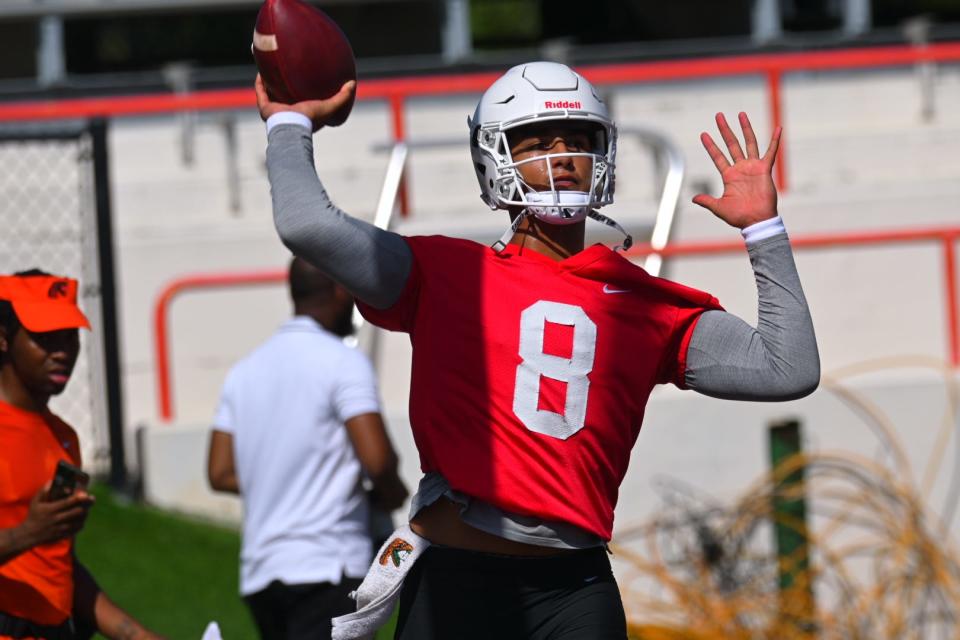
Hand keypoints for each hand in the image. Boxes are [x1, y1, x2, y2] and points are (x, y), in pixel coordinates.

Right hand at [18, 483, 93, 546]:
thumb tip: (52, 481)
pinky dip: (82, 522)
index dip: (78, 498)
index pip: (67, 503)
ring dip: (86, 513)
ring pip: (79, 520)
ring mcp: (61, 528)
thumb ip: (43, 491)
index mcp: (50, 510)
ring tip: (88, 507)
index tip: (86, 494)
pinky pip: (77, 528)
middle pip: (77, 512)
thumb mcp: (35, 502)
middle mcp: (56, 519)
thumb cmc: (34, 515)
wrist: (29, 534)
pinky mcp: (63, 534)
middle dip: (86, 505)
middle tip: (92, 499)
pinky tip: (82, 517)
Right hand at [254, 74, 355, 131]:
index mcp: (301, 113)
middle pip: (284, 96)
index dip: (303, 90)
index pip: (302, 101)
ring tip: (272, 69)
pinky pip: (261, 93)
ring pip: (271, 94)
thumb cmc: (311, 119)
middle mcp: (287, 112)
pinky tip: (261, 72)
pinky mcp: (265, 109)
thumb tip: (353, 83)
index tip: (306, 78)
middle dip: (284, 85)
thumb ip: (342, 97)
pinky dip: (260, 84)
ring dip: (270, 83)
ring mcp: (275, 111)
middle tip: (287, 71)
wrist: (292, 126)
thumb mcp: (329, 107)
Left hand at [693, 112, 780, 228]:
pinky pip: (771, 152)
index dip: (710, 146)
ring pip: (749, 143)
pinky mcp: (765, 169)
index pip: (717, 157)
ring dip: (745, 128)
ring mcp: (753, 167)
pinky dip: (775, 140)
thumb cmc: (739, 216)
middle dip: (725, 130)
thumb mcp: (719, 208)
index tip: (703, 134)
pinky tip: (778, 128)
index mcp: (728, 176)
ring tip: (740, 114)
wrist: (756, 221)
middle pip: (732, 144)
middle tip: (718, 116)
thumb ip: (707, 201)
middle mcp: (740, 168)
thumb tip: (693, 198)